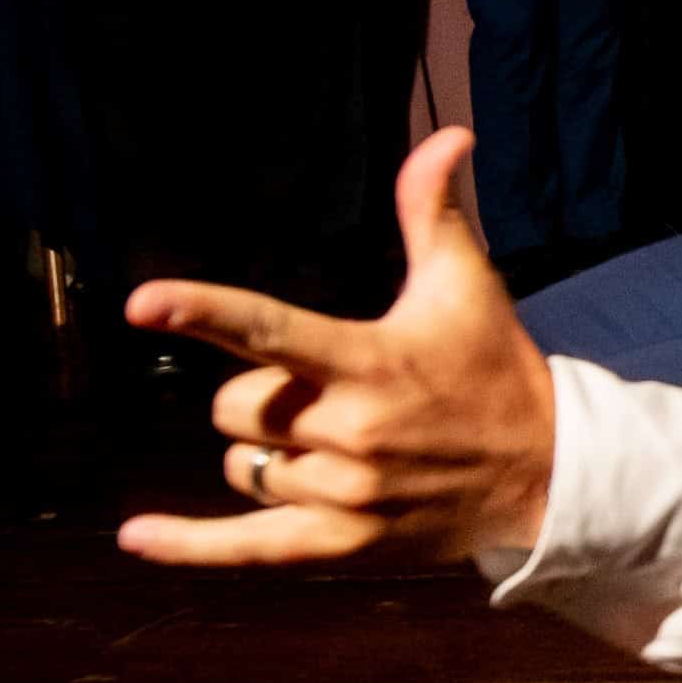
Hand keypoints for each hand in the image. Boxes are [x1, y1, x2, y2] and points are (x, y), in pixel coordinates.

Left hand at [117, 129, 556, 570]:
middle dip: (258, 397)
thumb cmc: (493, 369)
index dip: (203, 311)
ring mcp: (344, 494)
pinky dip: (189, 545)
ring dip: (265, 453)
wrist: (546, 474)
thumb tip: (447, 135)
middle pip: (237, 409)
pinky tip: (135, 536)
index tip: (141, 302)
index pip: (269, 331)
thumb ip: (433, 212)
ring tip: (330, 447)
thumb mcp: (468, 286)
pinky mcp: (342, 544)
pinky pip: (247, 548)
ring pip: (242, 466)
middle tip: (319, 395)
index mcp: (370, 362)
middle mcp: (349, 431)